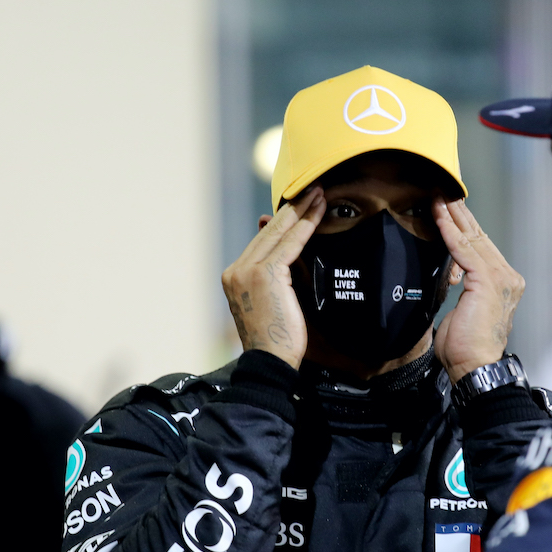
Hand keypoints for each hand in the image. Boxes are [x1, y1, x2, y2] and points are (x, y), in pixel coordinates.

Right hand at [221, 186, 325, 369]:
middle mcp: (236, 270)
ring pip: (279, 233)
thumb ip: (277, 275)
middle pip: (268, 232)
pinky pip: (291, 244)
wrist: (270, 361)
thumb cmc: (277, 339)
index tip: (296, 206)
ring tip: (318, 194)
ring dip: (301, 211)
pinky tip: (318, 213)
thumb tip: (288, 251)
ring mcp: (247, 271)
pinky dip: (306, 227)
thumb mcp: (272, 301)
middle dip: (291, 209)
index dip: (280, 222)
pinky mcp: (265, 274)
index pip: (260, 242)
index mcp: (233, 276)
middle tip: (311, 190)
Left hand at [433, 197, 524, 382]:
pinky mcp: (487, 281)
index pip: (482, 247)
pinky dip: (449, 231)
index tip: (449, 207)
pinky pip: (463, 249)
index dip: (465, 226)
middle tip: (443, 190)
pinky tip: (438, 215)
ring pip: (472, 238)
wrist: (474, 366)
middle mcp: (508, 277)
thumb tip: (448, 275)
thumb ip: (461, 288)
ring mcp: (501, 277)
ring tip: (437, 196)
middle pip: (480, 237)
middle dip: (460, 213)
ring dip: (453, 215)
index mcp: (504, 283)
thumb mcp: (462, 310)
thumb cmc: (465, 347)